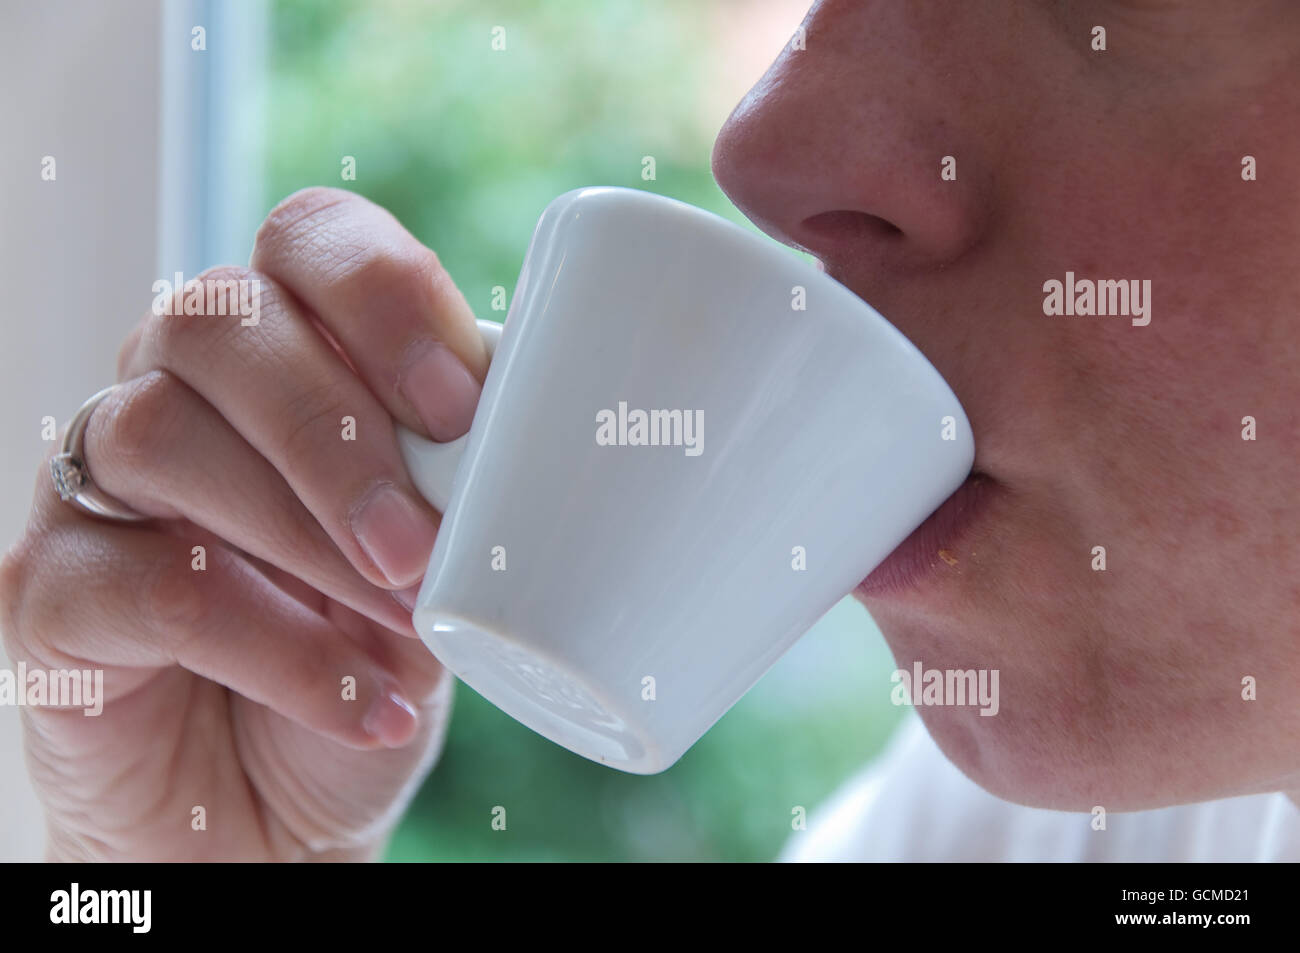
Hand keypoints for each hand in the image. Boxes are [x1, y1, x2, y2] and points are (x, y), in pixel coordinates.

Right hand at [0, 187, 488, 859]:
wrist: (287, 809)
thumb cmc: (377, 658)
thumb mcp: (452, 559)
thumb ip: (472, 474)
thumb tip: (547, 421)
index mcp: (290, 348)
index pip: (309, 238)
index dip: (381, 296)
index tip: (458, 407)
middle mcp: (181, 387)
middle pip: (218, 320)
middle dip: (335, 433)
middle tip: (418, 545)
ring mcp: (103, 483)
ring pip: (161, 432)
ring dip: (304, 535)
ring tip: (405, 625)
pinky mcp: (54, 590)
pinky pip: (141, 578)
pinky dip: (273, 646)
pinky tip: (359, 699)